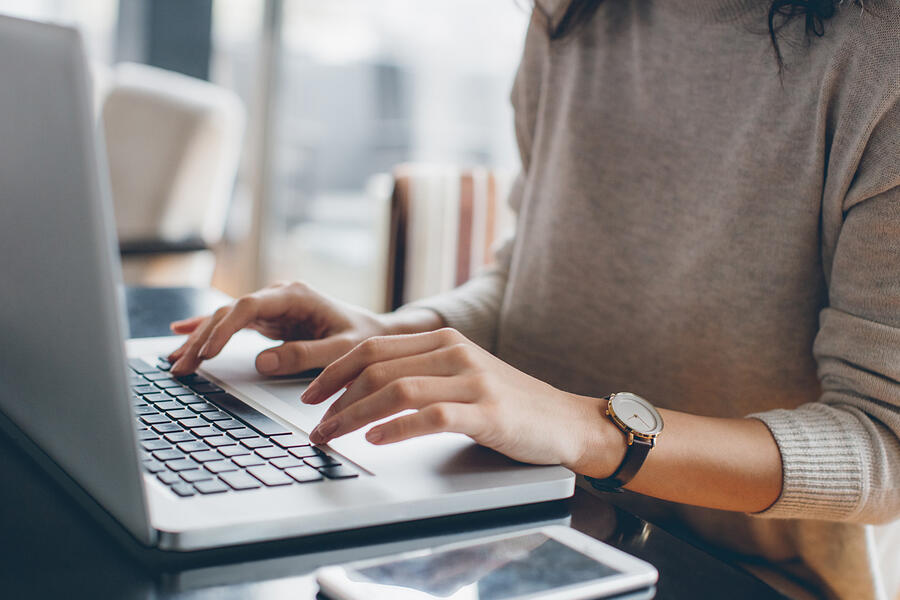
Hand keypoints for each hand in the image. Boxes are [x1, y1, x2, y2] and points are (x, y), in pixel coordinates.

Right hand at [167, 281, 435, 376]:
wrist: (377, 333)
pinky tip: (180, 333)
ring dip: (199, 339)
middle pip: (229, 312)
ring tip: (174, 362)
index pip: (249, 306)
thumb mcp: (341, 351)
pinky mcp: (269, 319)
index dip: (224, 328)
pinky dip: (207, 330)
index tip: (207, 352)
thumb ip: (305, 356)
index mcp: (296, 296)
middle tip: (181, 366)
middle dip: (202, 339)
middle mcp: (279, 296)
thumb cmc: (363, 340)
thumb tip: (262, 362)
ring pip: (225, 318)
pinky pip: (231, 323)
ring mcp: (272, 306)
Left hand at [301, 328, 622, 474]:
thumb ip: (422, 373)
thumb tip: (364, 390)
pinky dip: (396, 428)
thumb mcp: (462, 375)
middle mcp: (454, 353)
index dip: (334, 371)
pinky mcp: (487, 412)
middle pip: (377, 366)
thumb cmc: (508, 404)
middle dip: (335, 396)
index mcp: (443, 340)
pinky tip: (375, 440)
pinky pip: (431, 416)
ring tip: (332, 436)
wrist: (564, 421)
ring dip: (354, 415)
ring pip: (396, 390)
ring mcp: (472, 381)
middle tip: (314, 424)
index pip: (373, 347)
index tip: (310, 395)